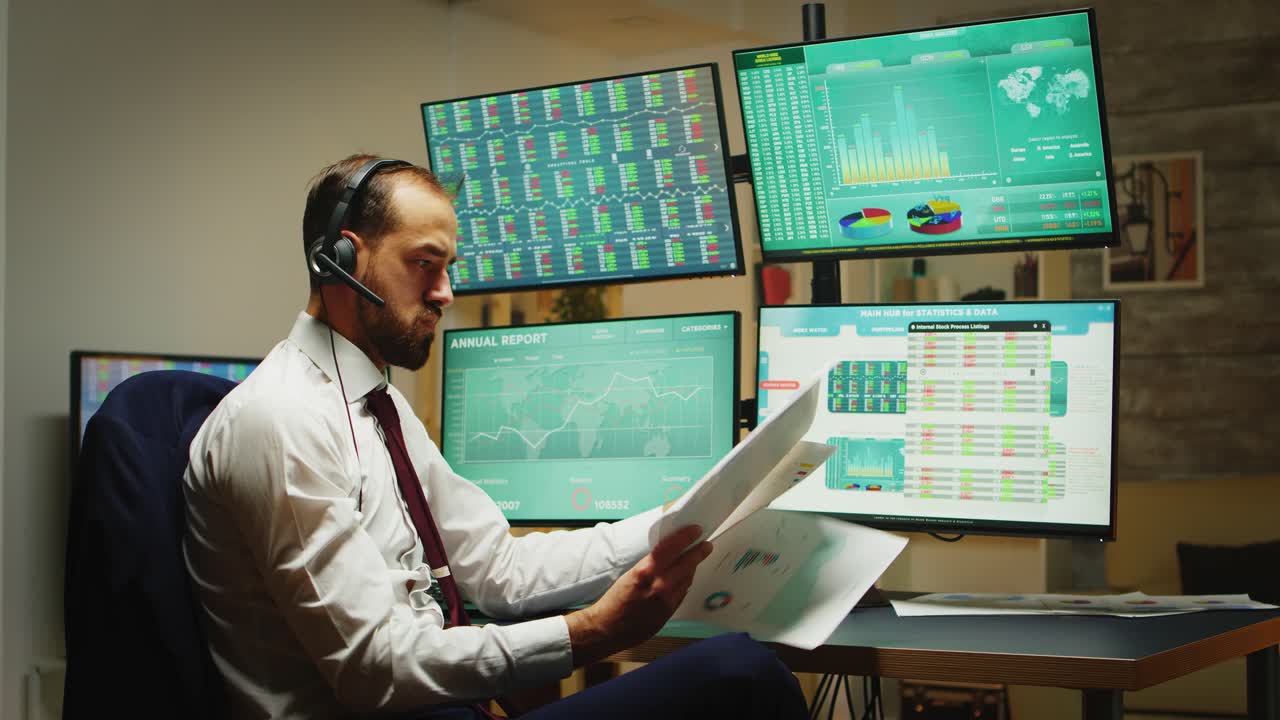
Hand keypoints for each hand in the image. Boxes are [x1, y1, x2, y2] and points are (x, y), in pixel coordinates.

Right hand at [565, 524, 713, 665]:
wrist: (608, 629)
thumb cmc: (614, 599)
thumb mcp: (630, 574)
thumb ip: (650, 565)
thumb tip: (668, 554)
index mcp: (645, 572)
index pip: (670, 548)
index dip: (686, 537)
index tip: (696, 530)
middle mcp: (659, 586)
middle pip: (686, 564)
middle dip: (698, 553)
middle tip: (706, 545)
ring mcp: (667, 601)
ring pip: (687, 579)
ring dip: (692, 568)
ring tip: (695, 559)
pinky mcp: (669, 613)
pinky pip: (682, 593)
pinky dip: (684, 583)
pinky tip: (684, 578)